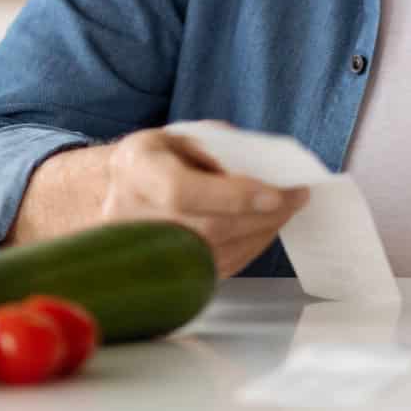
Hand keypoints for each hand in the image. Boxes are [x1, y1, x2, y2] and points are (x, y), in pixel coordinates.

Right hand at [100, 129, 309, 278]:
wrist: (114, 190)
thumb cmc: (159, 158)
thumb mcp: (182, 136)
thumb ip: (220, 149)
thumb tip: (269, 169)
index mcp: (135, 169)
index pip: (181, 191)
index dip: (231, 196)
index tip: (275, 194)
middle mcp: (129, 215)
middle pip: (207, 228)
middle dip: (262, 215)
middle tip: (296, 197)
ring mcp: (141, 252)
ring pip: (215, 254)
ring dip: (260, 233)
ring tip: (286, 210)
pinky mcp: (159, 274)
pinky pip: (214, 268)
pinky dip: (247, 248)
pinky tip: (264, 227)